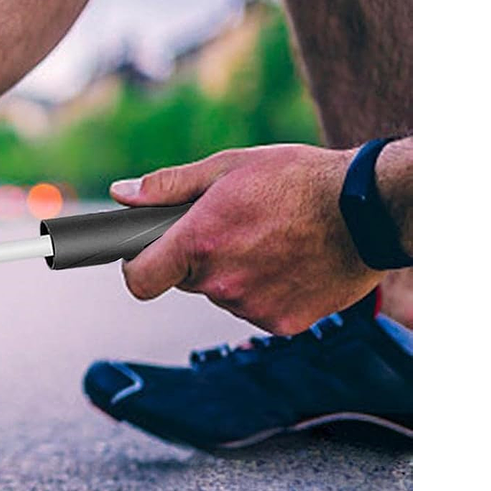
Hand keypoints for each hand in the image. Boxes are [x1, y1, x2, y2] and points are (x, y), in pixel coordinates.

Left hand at [110, 144, 382, 334]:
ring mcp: (251, 307)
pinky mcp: (281, 324)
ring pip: (223, 294)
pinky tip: (290, 262)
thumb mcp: (228, 166)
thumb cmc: (298, 180)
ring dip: (235, 273)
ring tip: (270, 240)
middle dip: (198, 258)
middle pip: (186, 280)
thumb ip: (169, 186)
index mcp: (199, 241)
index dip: (137, 267)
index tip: (146, 255)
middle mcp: (221, 281)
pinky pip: (256, 309)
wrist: (367, 211)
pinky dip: (266, 291)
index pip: (140, 279)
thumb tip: (123, 194)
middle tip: (233, 228)